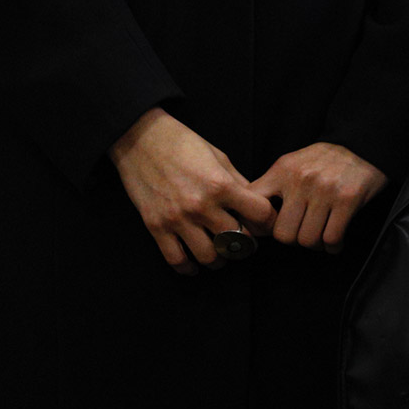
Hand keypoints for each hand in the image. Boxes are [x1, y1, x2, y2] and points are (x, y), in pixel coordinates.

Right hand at [109, 107, 276, 274]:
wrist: (141, 140)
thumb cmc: (184, 144)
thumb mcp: (219, 157)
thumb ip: (238, 183)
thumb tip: (256, 203)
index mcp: (221, 185)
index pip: (260, 214)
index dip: (268, 220)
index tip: (266, 223)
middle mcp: (201, 206)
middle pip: (237, 240)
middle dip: (247, 244)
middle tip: (246, 242)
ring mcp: (177, 219)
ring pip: (209, 256)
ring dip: (220, 259)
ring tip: (222, 253)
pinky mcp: (156, 227)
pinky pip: (176, 259)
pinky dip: (189, 267)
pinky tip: (195, 264)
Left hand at [252, 142, 388, 252]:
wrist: (363, 143)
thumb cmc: (325, 160)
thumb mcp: (292, 163)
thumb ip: (272, 187)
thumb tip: (254, 222)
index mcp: (283, 171)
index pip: (255, 209)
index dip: (260, 228)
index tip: (271, 230)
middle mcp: (302, 180)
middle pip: (284, 234)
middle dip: (294, 240)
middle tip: (302, 233)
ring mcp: (325, 190)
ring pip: (308, 240)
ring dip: (315, 245)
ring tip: (320, 237)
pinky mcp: (348, 199)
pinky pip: (332, 238)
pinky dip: (333, 247)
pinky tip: (335, 241)